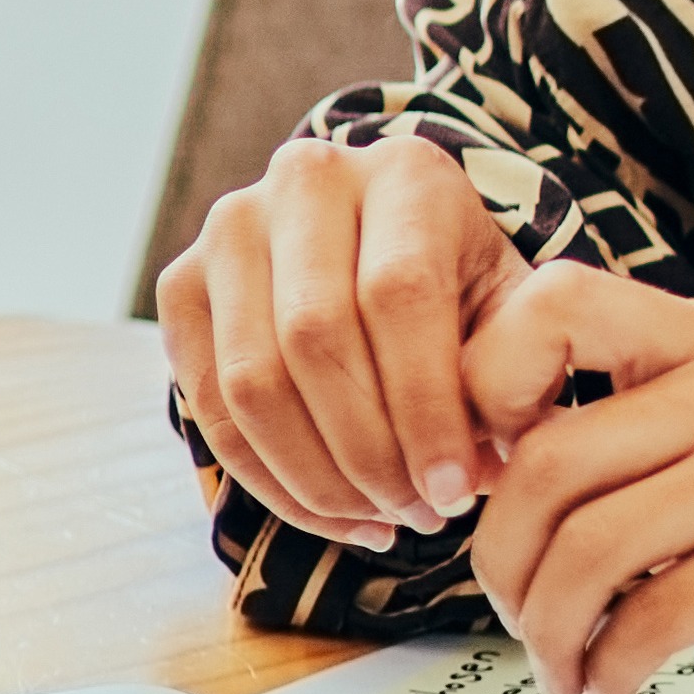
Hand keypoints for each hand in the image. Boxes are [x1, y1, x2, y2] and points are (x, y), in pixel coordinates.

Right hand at [160, 138, 535, 547]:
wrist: (392, 244)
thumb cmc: (467, 288)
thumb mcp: (513, 310)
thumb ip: (509, 372)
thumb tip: (482, 468)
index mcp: (404, 172)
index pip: (398, 294)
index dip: (424, 406)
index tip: (454, 490)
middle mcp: (306, 179)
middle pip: (315, 338)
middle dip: (369, 452)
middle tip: (419, 515)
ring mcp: (230, 228)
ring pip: (250, 381)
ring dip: (316, 478)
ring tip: (381, 521)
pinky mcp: (181, 284)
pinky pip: (208, 407)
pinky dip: (270, 480)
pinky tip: (334, 514)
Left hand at [455, 266, 693, 693]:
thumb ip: (622, 441)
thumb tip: (470, 466)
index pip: (549, 303)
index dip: (480, 387)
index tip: (487, 482)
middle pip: (549, 461)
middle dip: (504, 563)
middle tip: (519, 618)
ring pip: (588, 547)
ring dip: (549, 633)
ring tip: (565, 667)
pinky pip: (650, 616)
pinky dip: (608, 670)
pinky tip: (613, 687)